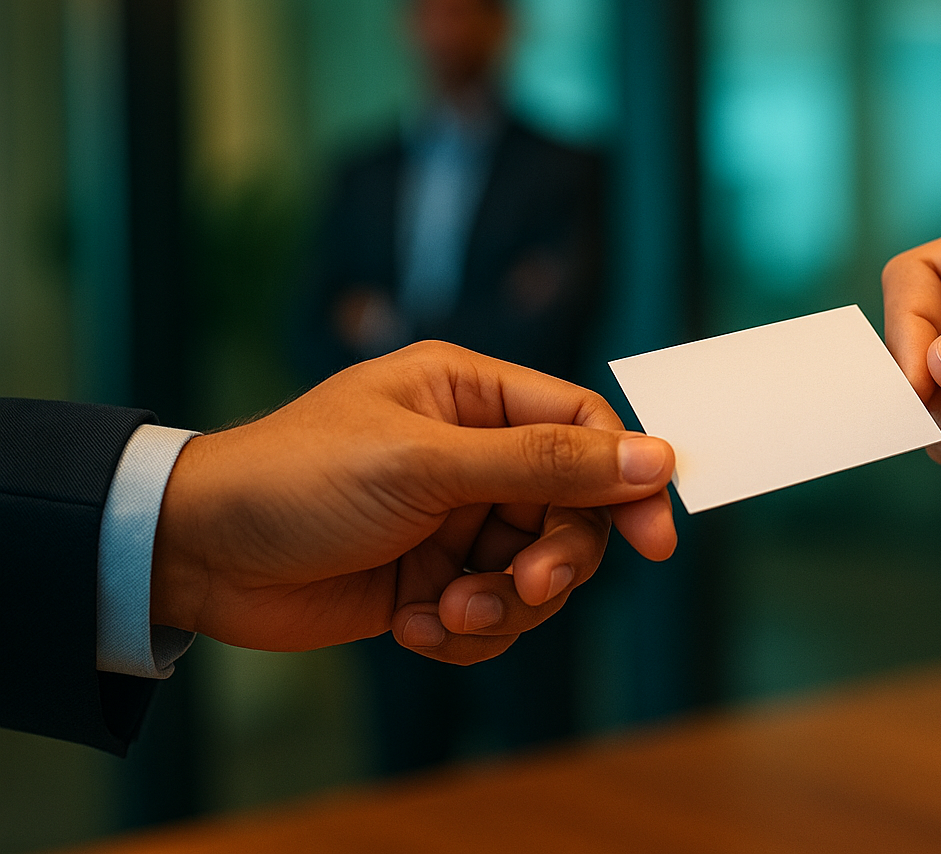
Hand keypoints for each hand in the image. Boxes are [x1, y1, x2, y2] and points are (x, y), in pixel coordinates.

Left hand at [149, 341, 676, 664]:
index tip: (654, 539)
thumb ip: (545, 462)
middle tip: (521, 590)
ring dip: (501, 606)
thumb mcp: (426, 463)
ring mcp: (455, 520)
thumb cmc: (299, 480)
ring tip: (443, 615)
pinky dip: (462, 634)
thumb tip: (652, 456)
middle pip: (572, 511)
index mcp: (473, 395)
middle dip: (553, 561)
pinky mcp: (433, 581)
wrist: (196, 557)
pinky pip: (493, 617)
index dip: (627, 479)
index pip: (585, 425)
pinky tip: (408, 626)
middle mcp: (473, 454)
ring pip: (537, 572)